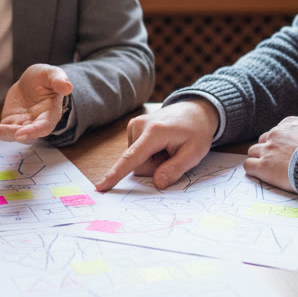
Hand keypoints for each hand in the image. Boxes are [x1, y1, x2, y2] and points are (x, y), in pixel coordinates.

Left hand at [0, 63, 72, 142]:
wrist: (34, 83)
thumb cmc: (46, 79)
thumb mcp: (52, 74)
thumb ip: (58, 80)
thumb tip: (68, 87)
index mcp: (49, 116)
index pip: (42, 127)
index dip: (32, 132)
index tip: (20, 134)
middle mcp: (34, 125)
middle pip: (20, 134)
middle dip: (6, 133)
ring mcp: (20, 126)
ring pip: (5, 134)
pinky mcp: (8, 123)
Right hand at [95, 99, 217, 191]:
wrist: (195, 110)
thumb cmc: (196, 131)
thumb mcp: (194, 153)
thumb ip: (175, 169)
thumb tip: (157, 183)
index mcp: (154, 132)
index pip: (132, 158)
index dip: (116, 174)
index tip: (100, 186)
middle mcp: (139, 126)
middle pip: (137, 164)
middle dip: (154, 167)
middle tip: (172, 155)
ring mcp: (134, 125)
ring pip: (136, 160)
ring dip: (152, 161)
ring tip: (168, 148)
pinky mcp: (133, 128)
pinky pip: (136, 153)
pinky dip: (149, 154)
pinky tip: (161, 145)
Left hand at [242, 116, 297, 191]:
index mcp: (290, 123)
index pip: (277, 130)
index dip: (281, 143)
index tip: (287, 152)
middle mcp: (276, 133)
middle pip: (263, 140)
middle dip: (269, 150)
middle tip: (277, 162)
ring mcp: (268, 149)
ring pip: (253, 151)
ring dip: (259, 158)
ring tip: (270, 169)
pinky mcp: (263, 165)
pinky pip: (248, 165)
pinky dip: (253, 169)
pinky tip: (261, 174)